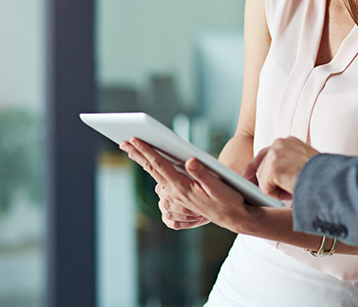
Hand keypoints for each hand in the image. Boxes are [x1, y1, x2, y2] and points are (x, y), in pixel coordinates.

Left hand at [120, 138, 259, 232]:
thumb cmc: (228, 200)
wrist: (233, 217)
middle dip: (138, 154)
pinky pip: (161, 179)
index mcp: (182, 188)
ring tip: (131, 149)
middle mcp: (174, 193)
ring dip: (142, 161)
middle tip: (124, 141)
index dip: (147, 151)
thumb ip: (203, 173)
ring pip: (154, 174)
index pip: (160, 166)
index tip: (135, 139)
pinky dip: (152, 168)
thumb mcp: (218, 186)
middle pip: (152, 169)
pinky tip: (149, 163)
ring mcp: (175, 196)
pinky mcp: (179, 196)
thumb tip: (190, 160)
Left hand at [243, 136, 318, 200]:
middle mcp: (280, 143)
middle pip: (262, 167)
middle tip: (286, 188)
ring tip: (295, 187)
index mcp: (289, 142)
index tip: (246, 176)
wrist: (331, 180)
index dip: (256, 166)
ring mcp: (276, 154)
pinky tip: (292, 190)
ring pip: (263, 180)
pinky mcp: (273, 167)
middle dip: (268, 182)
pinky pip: (265, 189)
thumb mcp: (302, 164)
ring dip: (277, 189)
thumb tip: (266, 177)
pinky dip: (277, 195)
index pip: (266, 153)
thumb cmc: (322, 177)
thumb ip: (286, 165)